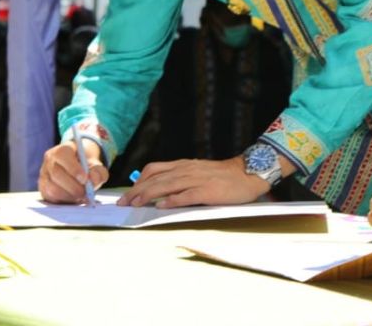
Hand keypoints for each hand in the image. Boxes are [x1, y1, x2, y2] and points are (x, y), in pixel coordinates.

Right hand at [38, 140, 107, 203]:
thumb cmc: (86, 165)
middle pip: (56, 174)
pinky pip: (50, 198)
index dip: (73, 168)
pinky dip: (64, 200)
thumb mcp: (96, 164)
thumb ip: (98, 171)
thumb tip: (93, 180)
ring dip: (69, 195)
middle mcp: (49, 161)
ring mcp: (44, 175)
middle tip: (85, 192)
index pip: (62, 155)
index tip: (85, 179)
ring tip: (81, 196)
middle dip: (73, 186)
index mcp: (61, 150)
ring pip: (52, 188)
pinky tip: (74, 199)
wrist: (79, 167)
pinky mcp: (43, 188)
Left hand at [118, 157, 269, 207]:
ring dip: (148, 195)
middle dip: (137, 191)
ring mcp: (197, 179)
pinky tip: (162, 206)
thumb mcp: (198, 172)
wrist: (248, 173)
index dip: (138, 181)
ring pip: (167, 185)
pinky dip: (172, 200)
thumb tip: (159, 193)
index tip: (127, 194)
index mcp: (183, 165)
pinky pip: (187, 195)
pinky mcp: (208, 191)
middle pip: (156, 179)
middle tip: (123, 203)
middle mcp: (187, 170)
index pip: (154, 170)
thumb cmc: (222, 176)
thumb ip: (180, 179)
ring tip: (135, 204)